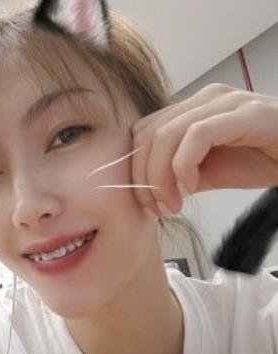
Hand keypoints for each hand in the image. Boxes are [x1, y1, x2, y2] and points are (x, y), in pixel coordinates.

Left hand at [130, 83, 277, 217]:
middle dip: (144, 179)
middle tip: (158, 209)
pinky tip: (192, 186)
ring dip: (161, 177)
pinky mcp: (246, 113)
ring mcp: (225, 102)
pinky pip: (198, 134)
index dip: (136, 171)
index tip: (147, 204)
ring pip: (167, 134)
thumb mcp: (207, 173)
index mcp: (191, 110)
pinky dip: (185, 164)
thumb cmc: (262, 160)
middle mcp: (204, 99)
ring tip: (174, 203)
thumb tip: (148, 193)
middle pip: (148, 135)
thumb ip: (176, 176)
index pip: (143, 134)